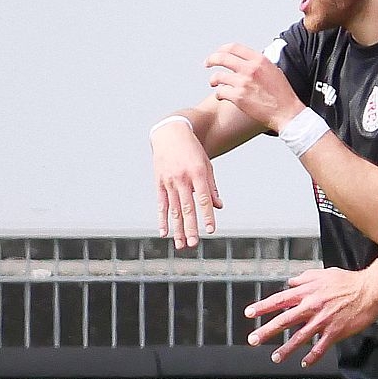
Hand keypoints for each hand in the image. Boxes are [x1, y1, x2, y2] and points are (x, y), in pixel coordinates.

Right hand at [151, 121, 221, 248]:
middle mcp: (182, 178)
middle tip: (194, 244)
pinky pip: (161, 204)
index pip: (203, 199)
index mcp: (197, 173)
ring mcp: (169, 181)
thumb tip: (218, 206)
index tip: (210, 230)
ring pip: (173, 209)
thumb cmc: (193, 151)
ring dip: (177, 229)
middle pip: (187, 208)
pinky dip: (162, 219)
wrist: (170, 133)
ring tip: (181, 245)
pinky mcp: (159, 182)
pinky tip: (164, 233)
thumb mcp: (206, 165)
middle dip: (190, 227)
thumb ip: (211, 187)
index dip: (206, 215)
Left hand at [204, 43, 303, 132]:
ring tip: (213, 83)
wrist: (287, 113)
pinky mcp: (238, 97)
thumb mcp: (274, 71)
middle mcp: (250, 69)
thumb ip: (260, 64)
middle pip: (222, 58)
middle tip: (207, 64)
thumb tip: (248, 61)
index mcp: (259, 60)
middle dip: (211, 60)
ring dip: (214, 80)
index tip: (218, 53)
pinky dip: (219, 94)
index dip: (222, 49)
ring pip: (218, 76)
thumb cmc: (283, 95)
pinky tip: (221, 96)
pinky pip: (220, 92)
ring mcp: (243, 83)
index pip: (234, 48)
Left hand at [245, 267, 377, 366]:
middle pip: (284, 320)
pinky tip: (305, 363)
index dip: (263, 307)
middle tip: (253, 339)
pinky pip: (321, 347)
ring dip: (286, 349)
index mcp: (307, 292)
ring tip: (275, 358)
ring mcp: (323, 321)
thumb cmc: (348, 281)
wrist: (370, 290)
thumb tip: (290, 282)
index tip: (250, 313)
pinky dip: (312, 356)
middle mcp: (311, 307)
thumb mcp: (323, 273)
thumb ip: (304, 278)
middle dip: (267, 331)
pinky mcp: (335, 331)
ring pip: (300, 337)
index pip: (280, 300)